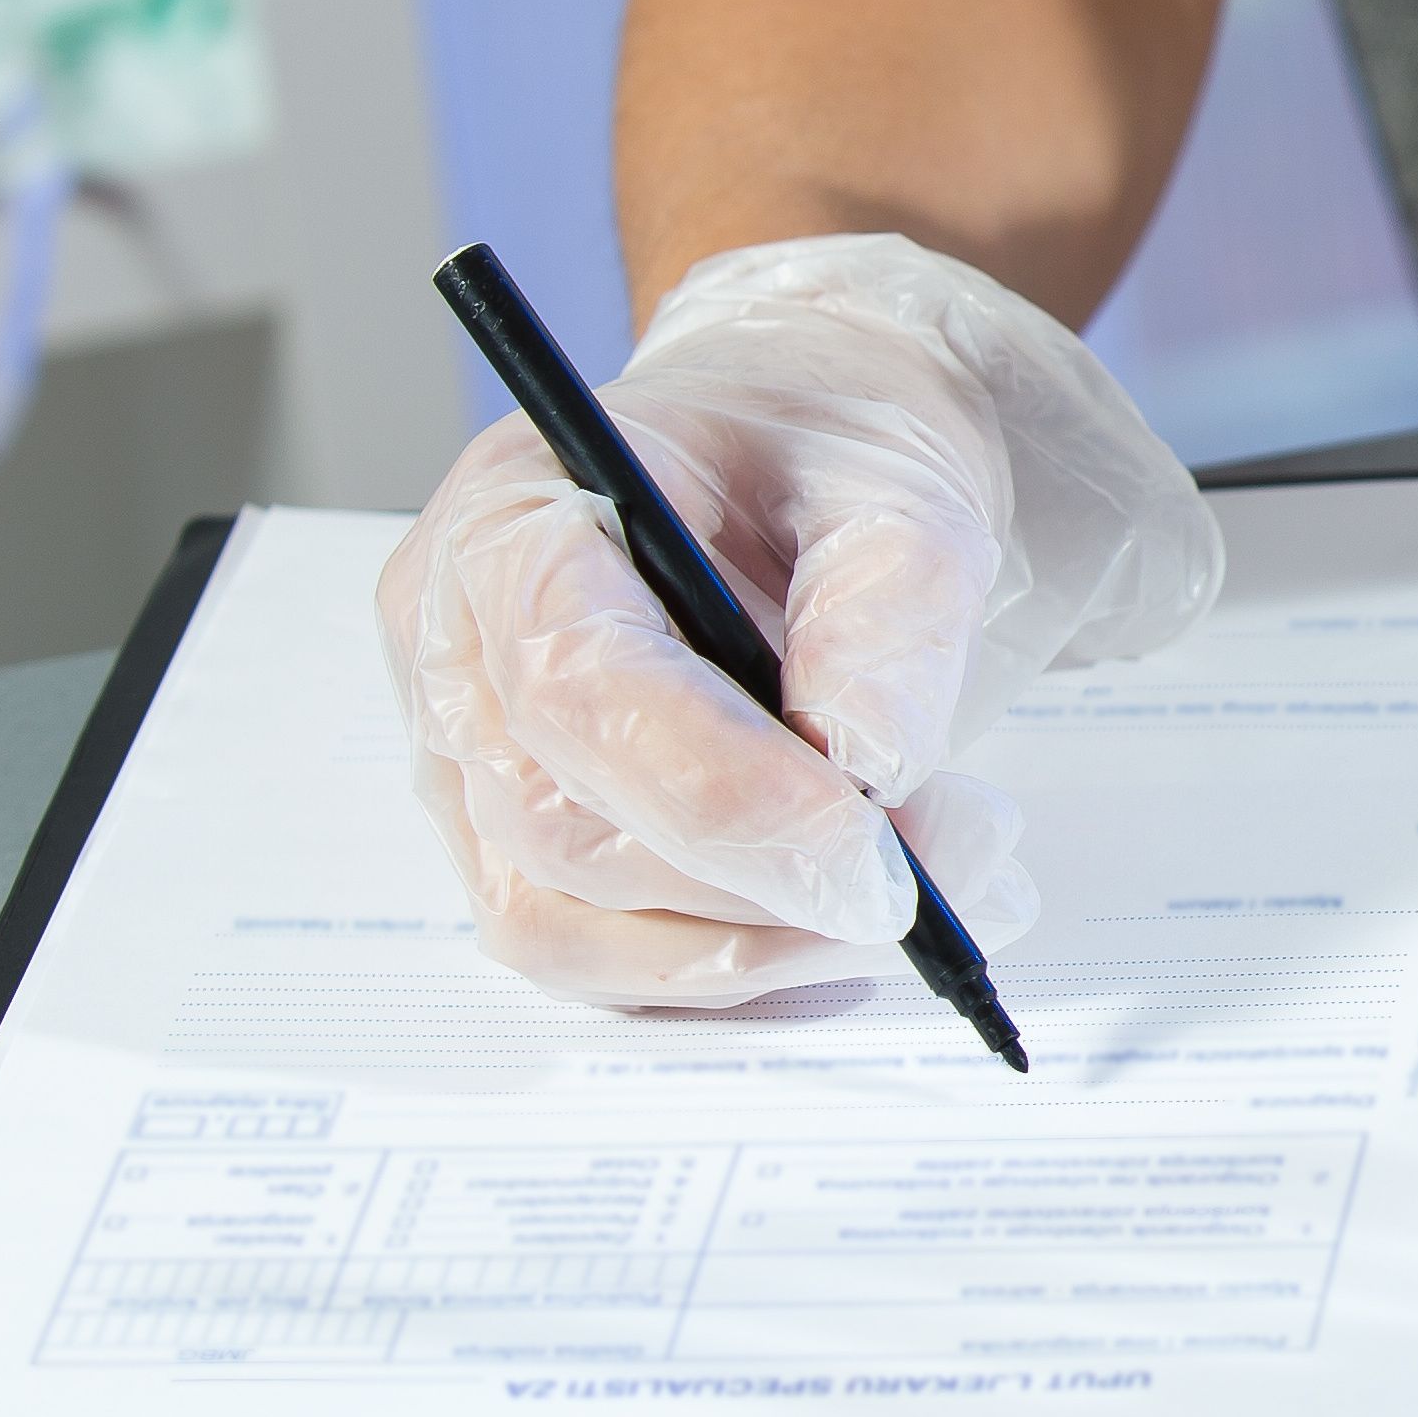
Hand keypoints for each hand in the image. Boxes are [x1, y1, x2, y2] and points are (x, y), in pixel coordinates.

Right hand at [376, 233, 1221, 1005]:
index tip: (879, 861)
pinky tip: (848, 934)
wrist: (794, 450)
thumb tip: (872, 769)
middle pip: (566, 828)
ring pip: (568, 925)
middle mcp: (454, 648)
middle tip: (963, 861)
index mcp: (515, 516)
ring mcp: (467, 761)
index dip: (725, 796)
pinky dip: (732, 971)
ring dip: (761, 946)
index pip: (576, 687)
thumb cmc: (821, 444)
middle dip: (770, 883)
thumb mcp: (899, 481)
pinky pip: (598, 955)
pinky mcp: (518, 844)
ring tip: (937, 889)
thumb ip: (889, 615)